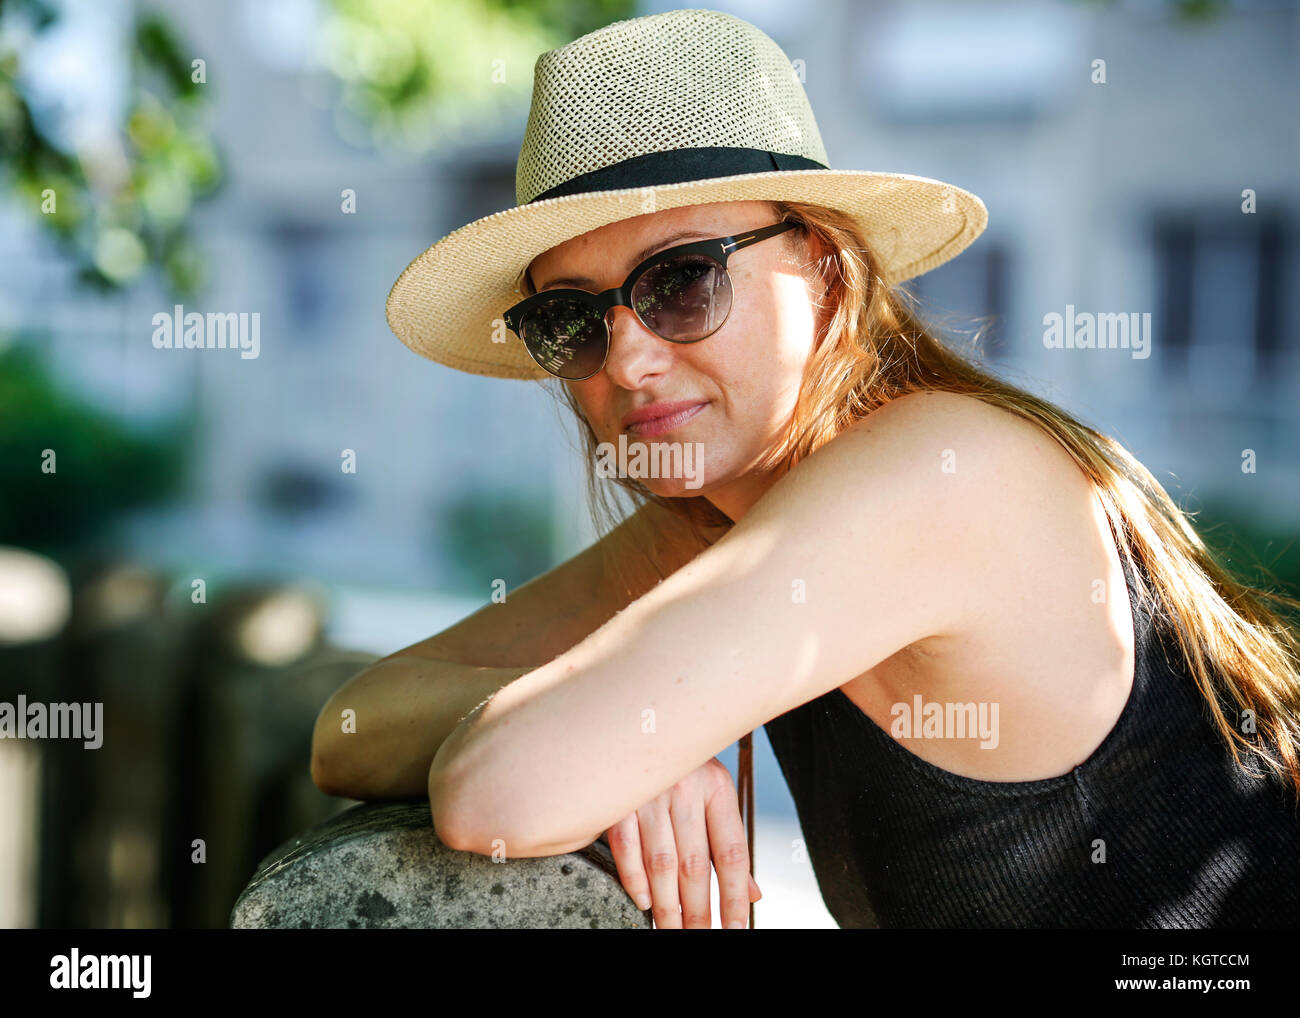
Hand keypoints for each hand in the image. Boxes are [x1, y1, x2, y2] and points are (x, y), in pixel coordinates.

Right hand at [599, 756, 760, 927]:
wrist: (639, 722)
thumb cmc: (682, 766)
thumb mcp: (713, 794)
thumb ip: (728, 843)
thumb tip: (752, 894)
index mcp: (716, 787)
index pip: (731, 853)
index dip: (734, 895)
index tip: (735, 928)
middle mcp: (684, 789)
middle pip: (695, 865)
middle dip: (699, 911)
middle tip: (699, 937)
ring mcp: (649, 794)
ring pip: (661, 862)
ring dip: (667, 904)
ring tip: (671, 929)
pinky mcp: (617, 798)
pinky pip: (626, 847)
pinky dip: (634, 878)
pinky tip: (643, 901)